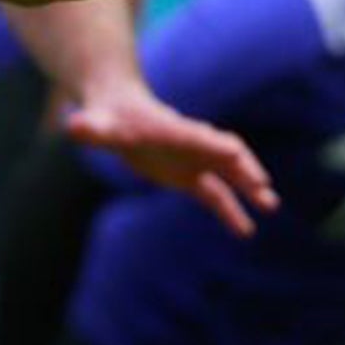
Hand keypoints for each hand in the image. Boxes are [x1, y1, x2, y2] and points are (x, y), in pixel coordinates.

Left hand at [65, 75, 277, 236]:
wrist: (118, 113)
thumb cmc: (107, 118)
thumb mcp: (95, 124)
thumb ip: (90, 128)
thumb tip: (73, 127)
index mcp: (170, 130)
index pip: (197, 135)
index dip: (214, 144)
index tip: (236, 155)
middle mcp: (189, 143)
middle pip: (224, 152)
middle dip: (243, 169)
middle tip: (263, 188)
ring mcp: (193, 160)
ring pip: (227, 174)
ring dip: (248, 189)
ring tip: (270, 207)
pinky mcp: (189, 176)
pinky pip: (215, 195)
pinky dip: (230, 211)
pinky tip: (245, 231)